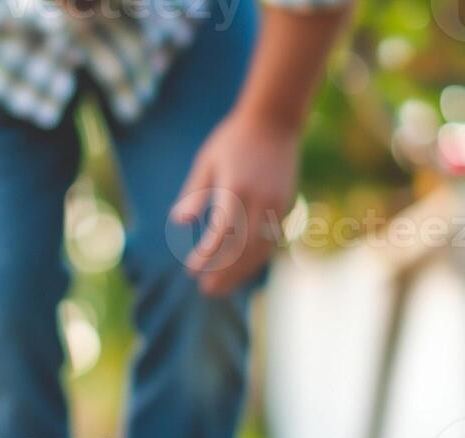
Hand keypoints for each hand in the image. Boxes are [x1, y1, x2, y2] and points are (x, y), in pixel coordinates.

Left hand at [172, 110, 300, 296]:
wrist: (275, 120)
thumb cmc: (233, 139)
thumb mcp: (206, 161)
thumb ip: (194, 193)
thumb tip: (179, 221)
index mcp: (236, 189)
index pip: (221, 234)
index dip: (207, 256)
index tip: (190, 270)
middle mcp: (260, 200)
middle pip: (243, 248)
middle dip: (224, 273)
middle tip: (206, 290)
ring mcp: (276, 204)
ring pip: (260, 249)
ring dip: (241, 271)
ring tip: (222, 287)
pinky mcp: (285, 205)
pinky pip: (271, 240)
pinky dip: (256, 258)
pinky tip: (242, 269)